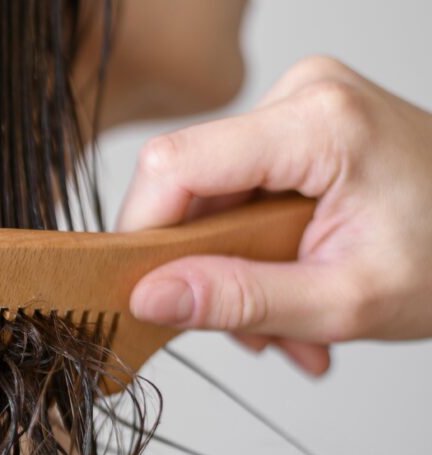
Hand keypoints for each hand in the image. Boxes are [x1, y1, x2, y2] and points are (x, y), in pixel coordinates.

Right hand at [117, 56, 431, 374]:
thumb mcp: (343, 301)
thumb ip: (239, 300)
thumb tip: (148, 298)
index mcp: (319, 124)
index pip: (174, 165)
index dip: (140, 232)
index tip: (140, 292)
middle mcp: (304, 94)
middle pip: (191, 186)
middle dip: (204, 269)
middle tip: (249, 331)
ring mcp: (302, 105)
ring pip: (212, 198)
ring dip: (235, 272)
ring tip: (287, 328)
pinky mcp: (301, 124)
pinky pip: (240, 191)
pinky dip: (257, 251)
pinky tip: (293, 293)